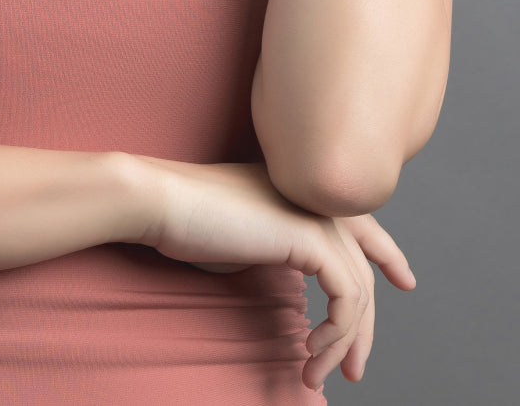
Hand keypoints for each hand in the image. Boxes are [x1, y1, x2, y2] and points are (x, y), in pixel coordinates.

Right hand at [129, 155, 415, 393]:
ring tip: (317, 375)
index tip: (404, 281)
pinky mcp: (310, 236)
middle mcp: (316, 198)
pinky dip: (335, 333)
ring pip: (358, 289)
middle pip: (364, 269)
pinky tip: (310, 351)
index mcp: (303, 193)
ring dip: (343, 342)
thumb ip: (279, 248)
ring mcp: (316, 214)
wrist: (163, 202)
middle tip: (353, 370)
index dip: (388, 254)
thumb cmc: (190, 222)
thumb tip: (296, 278)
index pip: (362, 225)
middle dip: (365, 328)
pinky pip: (346, 296)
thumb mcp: (246, 239)